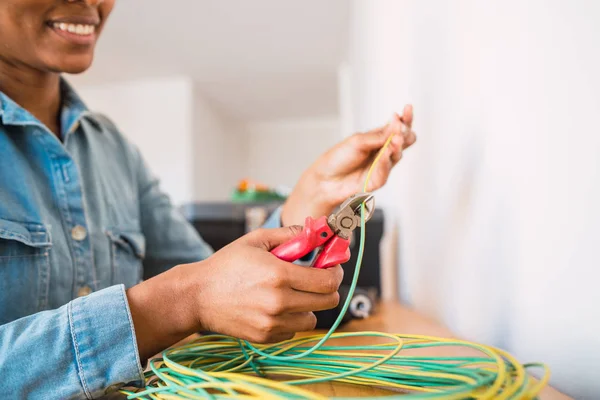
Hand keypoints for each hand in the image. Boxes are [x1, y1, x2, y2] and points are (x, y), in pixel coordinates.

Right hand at [126, 226, 342, 359]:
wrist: (197, 296)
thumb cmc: (226, 265)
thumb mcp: (256, 240)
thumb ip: (290, 234)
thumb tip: (317, 231)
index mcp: (279, 275)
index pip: (327, 280)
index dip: (335, 272)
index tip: (331, 266)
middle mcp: (279, 302)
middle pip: (328, 301)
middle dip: (328, 288)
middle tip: (317, 279)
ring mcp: (273, 323)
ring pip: (312, 319)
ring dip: (309, 306)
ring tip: (294, 293)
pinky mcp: (266, 337)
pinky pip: (294, 330)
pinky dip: (292, 319)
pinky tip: (276, 307)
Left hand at [281, 105, 415, 225]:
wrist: (326, 178)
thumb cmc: (339, 158)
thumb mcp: (358, 141)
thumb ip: (378, 136)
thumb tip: (397, 124)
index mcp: (379, 138)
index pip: (398, 127)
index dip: (405, 118)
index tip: (408, 107)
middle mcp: (384, 151)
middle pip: (405, 140)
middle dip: (405, 132)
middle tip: (400, 128)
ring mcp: (383, 166)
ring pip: (398, 154)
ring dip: (397, 145)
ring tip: (396, 139)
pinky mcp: (378, 180)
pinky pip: (386, 170)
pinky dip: (385, 161)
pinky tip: (385, 154)